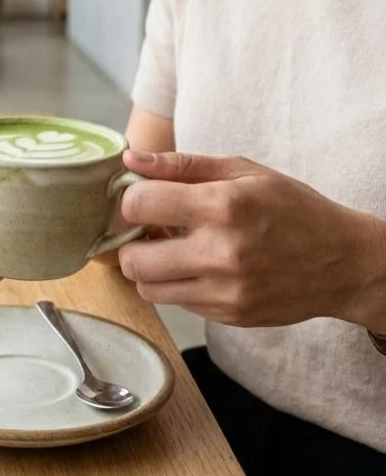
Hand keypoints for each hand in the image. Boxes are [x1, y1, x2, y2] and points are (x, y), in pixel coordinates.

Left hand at [116, 150, 385, 327]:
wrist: (344, 262)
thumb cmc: (292, 209)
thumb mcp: (242, 171)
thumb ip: (181, 165)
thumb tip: (131, 160)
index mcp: (222, 206)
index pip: (138, 206)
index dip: (131, 201)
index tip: (144, 200)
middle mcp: (219, 252)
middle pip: (132, 259)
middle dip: (133, 242)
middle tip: (152, 231)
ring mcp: (224, 290)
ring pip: (147, 287)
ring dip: (150, 268)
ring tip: (173, 249)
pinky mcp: (228, 315)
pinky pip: (176, 302)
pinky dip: (176, 285)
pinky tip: (198, 267)